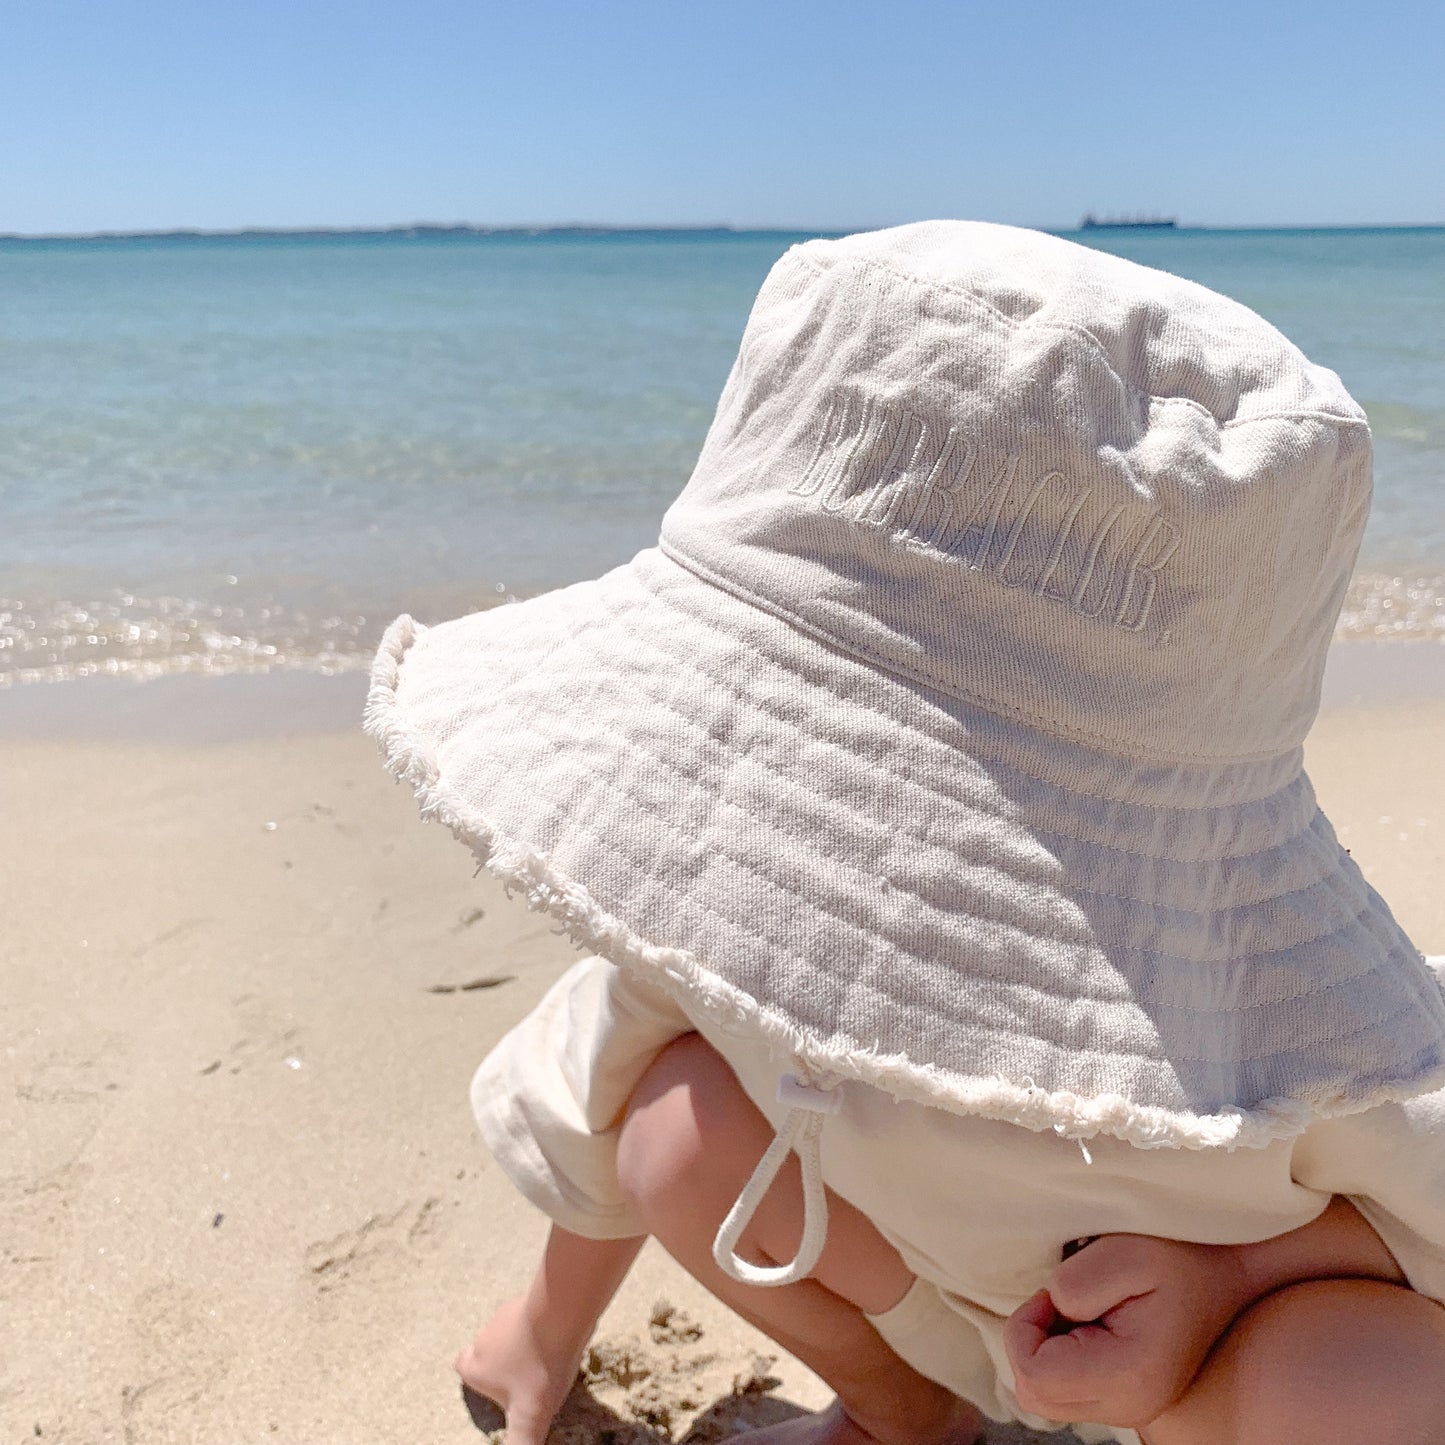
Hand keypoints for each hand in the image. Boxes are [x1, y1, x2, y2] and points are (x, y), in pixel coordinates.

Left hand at [1003, 1234, 1250, 1429]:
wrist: (1224, 1271)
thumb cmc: (1175, 1253)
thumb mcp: (1123, 1251)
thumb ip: (1074, 1286)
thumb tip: (1052, 1311)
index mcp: (1130, 1377)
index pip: (1033, 1375)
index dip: (1026, 1325)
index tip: (1054, 1290)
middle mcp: (1132, 1408)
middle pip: (1033, 1394)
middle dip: (1030, 1340)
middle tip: (1061, 1298)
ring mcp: (1131, 1410)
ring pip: (1045, 1395)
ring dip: (1044, 1348)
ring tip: (1081, 1308)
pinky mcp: (1126, 1400)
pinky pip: (1065, 1390)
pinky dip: (1059, 1356)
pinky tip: (1089, 1324)